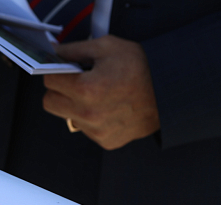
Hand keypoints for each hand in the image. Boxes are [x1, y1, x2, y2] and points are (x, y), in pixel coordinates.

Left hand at [43, 35, 159, 149]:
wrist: (171, 91)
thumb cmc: (143, 68)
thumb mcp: (108, 47)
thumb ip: (75, 50)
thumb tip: (53, 53)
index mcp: (87, 89)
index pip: (49, 81)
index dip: (54, 71)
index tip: (62, 69)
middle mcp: (89, 114)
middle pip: (49, 103)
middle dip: (58, 90)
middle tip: (75, 82)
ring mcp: (97, 130)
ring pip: (67, 116)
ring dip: (75, 105)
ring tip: (98, 94)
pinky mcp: (105, 141)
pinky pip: (85, 128)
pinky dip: (90, 118)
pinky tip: (108, 107)